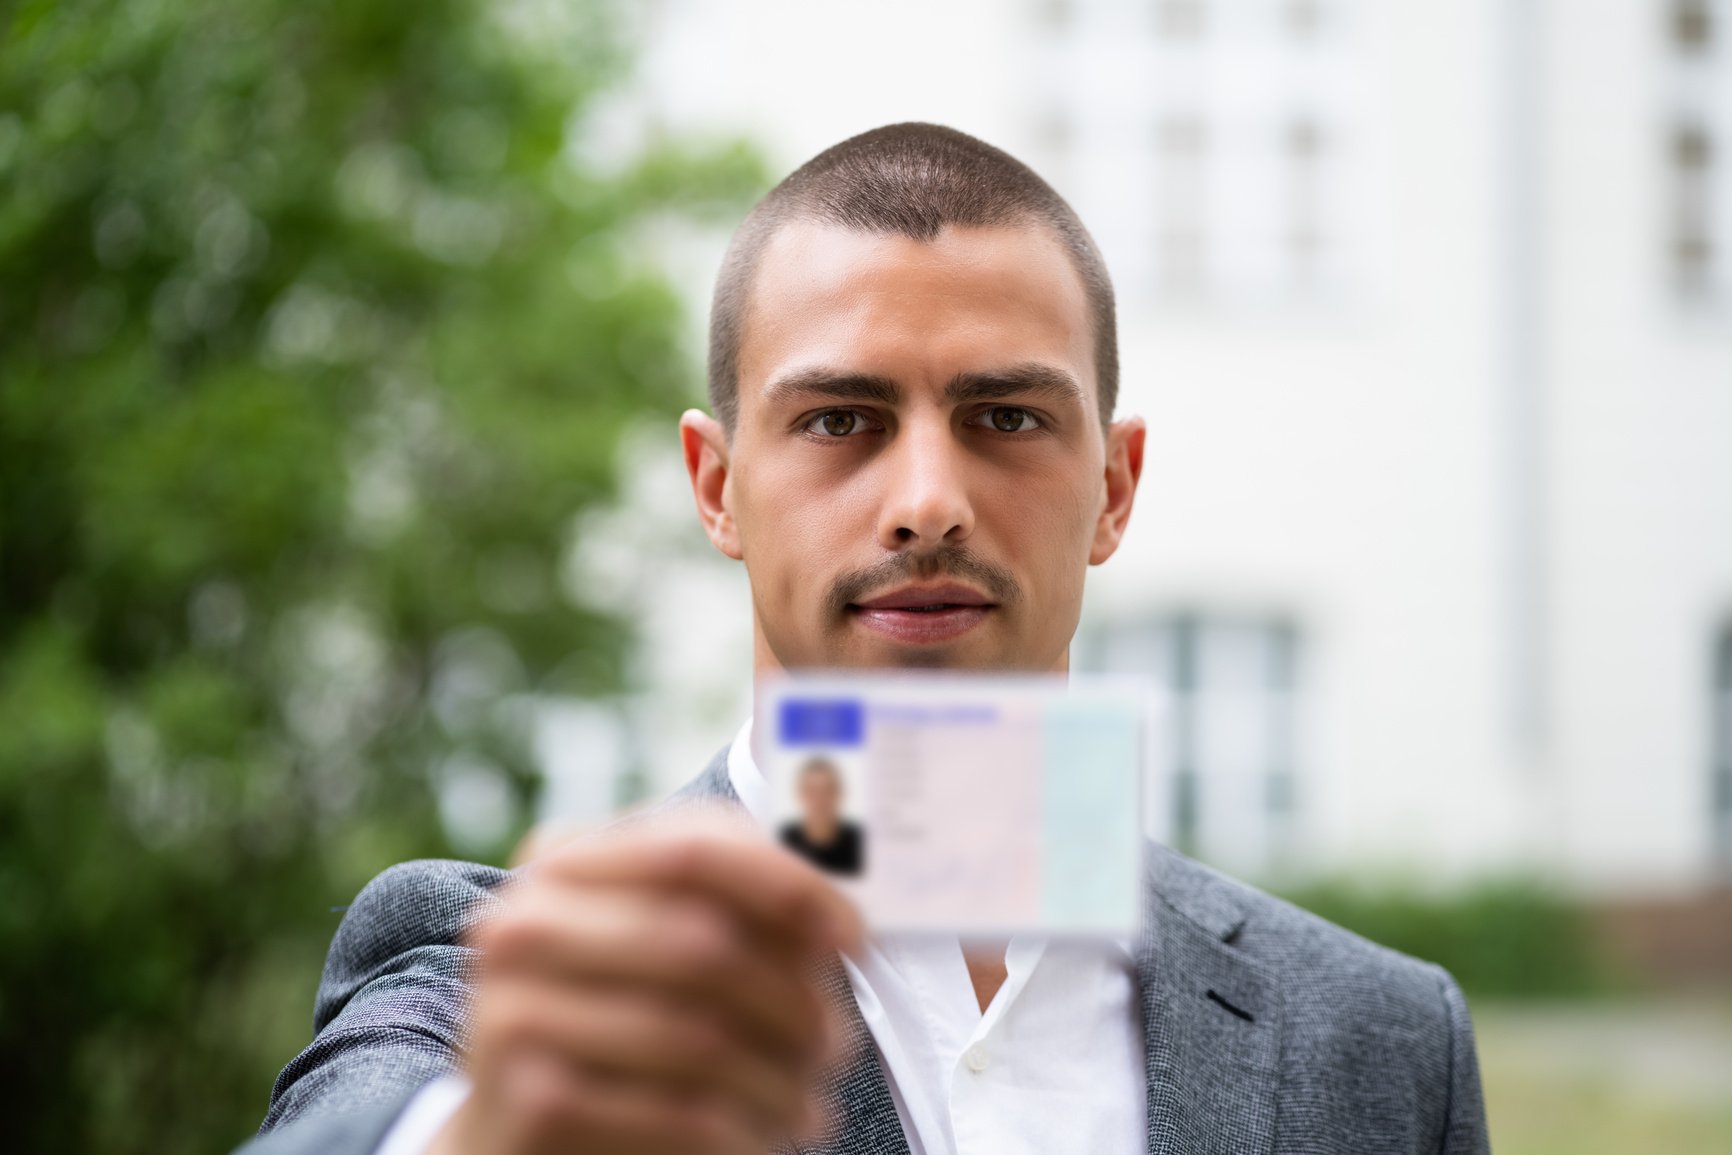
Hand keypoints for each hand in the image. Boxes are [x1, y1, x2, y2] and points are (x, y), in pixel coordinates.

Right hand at [430, 813, 862, 1154]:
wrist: (515, 1129)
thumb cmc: (614, 1023)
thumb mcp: (658, 947)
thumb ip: (736, 912)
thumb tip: (842, 923)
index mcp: (565, 862)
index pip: (695, 846)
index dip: (790, 888)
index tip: (852, 938)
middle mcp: (524, 923)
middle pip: (705, 943)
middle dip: (793, 1001)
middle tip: (835, 1046)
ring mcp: (513, 1009)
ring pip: (697, 1036)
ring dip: (776, 1081)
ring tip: (806, 1106)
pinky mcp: (527, 1098)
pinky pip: (671, 1111)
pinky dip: (736, 1132)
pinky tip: (756, 1139)